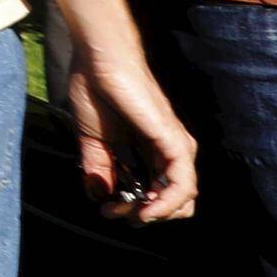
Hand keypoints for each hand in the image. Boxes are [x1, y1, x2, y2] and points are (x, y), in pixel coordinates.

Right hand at [66, 41, 198, 221]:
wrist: (100, 62)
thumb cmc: (97, 91)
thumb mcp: (93, 140)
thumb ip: (99, 169)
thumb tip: (100, 198)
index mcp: (152, 152)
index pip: (157, 193)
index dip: (135, 208)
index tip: (106, 209)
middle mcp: (171, 153)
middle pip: (174, 202)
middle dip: (145, 215)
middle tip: (115, 212)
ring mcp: (177, 148)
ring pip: (183, 199)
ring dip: (153, 213)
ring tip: (126, 212)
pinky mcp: (175, 143)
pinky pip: (182, 185)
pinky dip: (165, 203)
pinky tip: (143, 207)